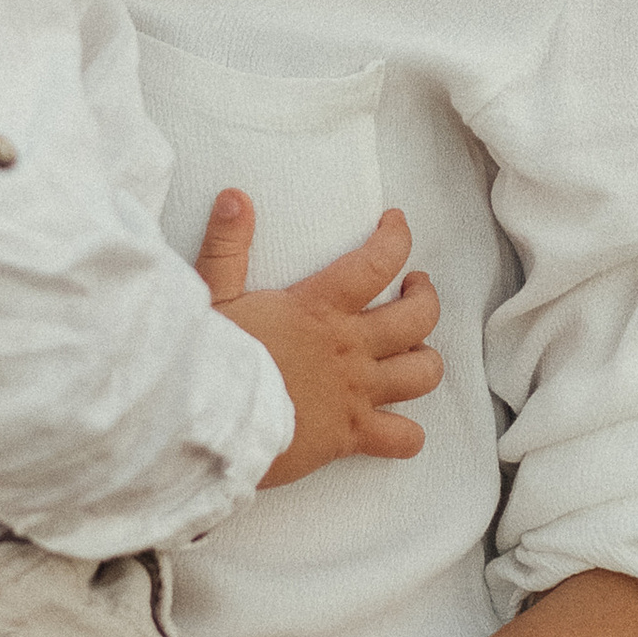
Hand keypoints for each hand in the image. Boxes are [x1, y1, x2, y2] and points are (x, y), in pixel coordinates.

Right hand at [196, 194, 444, 484]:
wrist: (211, 424)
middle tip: (415, 289)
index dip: (397, 237)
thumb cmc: (211, 362)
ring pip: (422, 373)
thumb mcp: (213, 296)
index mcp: (320, 308)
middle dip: (426, 298)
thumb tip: (234, 197)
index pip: (377, 261)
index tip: (396, 223)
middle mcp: (349, 347)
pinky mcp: (351, 435)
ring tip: (415, 350)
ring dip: (426, 360)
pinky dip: (408, 436)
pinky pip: (402, 439)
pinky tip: (400, 428)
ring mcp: (356, 393)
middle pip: (418, 317)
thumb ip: (227, 246)